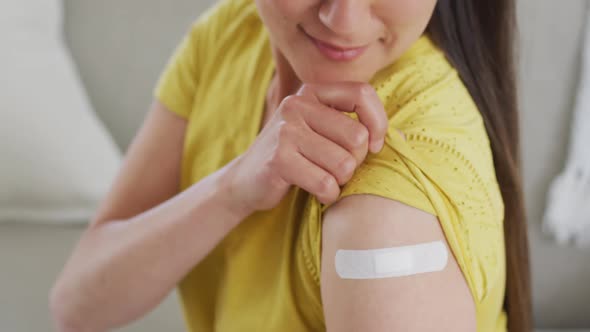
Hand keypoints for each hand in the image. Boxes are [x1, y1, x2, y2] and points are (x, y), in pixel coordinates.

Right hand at [223, 82, 387, 214]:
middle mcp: (297, 105)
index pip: (362, 93)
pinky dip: (327, 195)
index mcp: (311, 93)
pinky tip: (314, 192)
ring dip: (340, 181)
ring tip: (322, 179)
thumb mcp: (318, 130)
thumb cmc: (293, 157)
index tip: (375, 146)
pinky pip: (326, 183)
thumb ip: (350, 124)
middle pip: (357, 137)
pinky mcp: (279, 160)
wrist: (245, 181)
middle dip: (355, 161)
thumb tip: (401, 138)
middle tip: (337, 169)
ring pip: (344, 164)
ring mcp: (286, 131)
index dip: (378, 122)